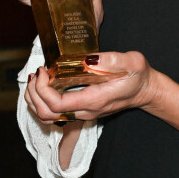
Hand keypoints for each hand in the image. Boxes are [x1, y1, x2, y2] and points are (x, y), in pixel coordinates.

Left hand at [25, 52, 157, 124]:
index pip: (57, 104)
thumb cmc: (138, 75)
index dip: (43, 89)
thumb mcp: (131, 61)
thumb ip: (111, 59)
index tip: (44, 70)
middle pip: (46, 114)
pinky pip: (54, 113)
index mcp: (94, 100)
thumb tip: (87, 60)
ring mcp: (82, 113)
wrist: (145, 90)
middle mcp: (85, 111)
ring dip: (35, 100)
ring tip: (35, 80)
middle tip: (36, 74)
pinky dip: (42, 102)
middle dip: (33, 94)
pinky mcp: (80, 110)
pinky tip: (44, 85)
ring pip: (47, 117)